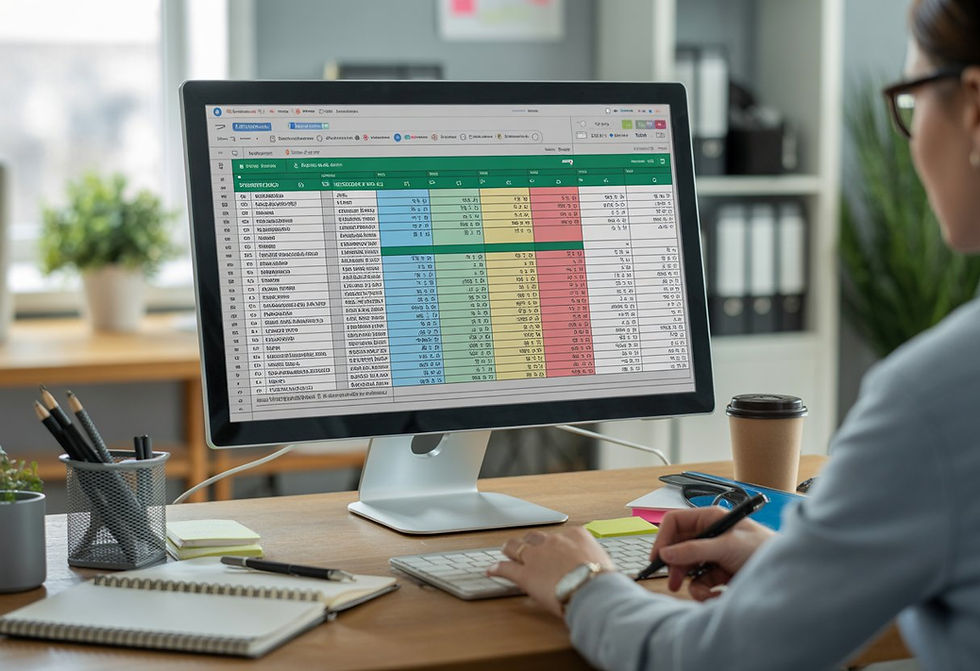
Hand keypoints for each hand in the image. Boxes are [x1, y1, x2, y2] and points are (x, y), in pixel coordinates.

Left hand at [487, 527, 615, 616]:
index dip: (556, 544)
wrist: (593, 591)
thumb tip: (600, 571)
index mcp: (576, 536)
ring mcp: (537, 556)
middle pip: (535, 536)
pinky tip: (491, 570)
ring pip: (516, 547)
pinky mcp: (525, 574)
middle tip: (526, 546)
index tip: (555, 549)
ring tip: (506, 550)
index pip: (562, 535)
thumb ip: (596, 562)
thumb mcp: (605, 563)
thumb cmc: (603, 581)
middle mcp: (554, 541)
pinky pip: (506, 568)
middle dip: (530, 541)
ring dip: (510, 548)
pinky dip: (497, 569)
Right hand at [651, 507, 774, 600]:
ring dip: (693, 583)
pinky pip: (700, 583)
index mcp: (710, 518)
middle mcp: (709, 535)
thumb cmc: (764, 548)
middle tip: (674, 581)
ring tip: (704, 593)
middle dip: (677, 566)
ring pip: (687, 568)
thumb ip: (694, 550)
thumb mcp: (726, 546)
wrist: (788, 572)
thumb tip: (666, 554)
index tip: (658, 558)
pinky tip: (718, 594)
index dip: (663, 538)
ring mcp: (713, 555)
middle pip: (678, 548)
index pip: (675, 522)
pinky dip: (706, 592)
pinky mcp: (719, 573)